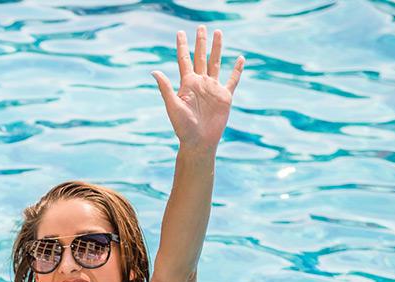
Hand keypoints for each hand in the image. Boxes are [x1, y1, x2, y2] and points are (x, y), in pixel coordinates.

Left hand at [152, 26, 243, 151]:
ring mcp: (213, 88)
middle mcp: (200, 83)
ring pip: (216, 63)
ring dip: (217, 49)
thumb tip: (154, 71)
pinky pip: (232, 80)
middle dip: (201, 42)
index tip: (180, 32)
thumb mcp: (172, 106)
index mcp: (187, 84)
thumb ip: (165, 88)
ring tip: (218, 33)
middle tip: (201, 27)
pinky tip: (240, 59)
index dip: (182, 46)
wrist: (198, 141)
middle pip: (201, 57)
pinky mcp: (225, 97)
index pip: (184, 60)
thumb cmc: (182, 127)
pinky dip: (237, 70)